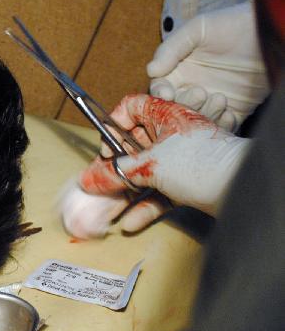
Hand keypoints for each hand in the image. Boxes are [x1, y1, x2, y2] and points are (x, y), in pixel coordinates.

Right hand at [60, 95, 249, 238]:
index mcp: (165, 115)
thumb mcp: (150, 165)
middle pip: (133, 144)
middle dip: (115, 166)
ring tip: (111, 206)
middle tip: (102, 182)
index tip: (108, 148)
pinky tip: (131, 222)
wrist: (243, 189)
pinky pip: (160, 191)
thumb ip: (115, 172)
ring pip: (145, 171)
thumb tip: (88, 179)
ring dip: (128, 190)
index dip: (114, 125)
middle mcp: (172, 133)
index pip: (131, 107)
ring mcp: (181, 159)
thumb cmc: (202, 163)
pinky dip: (146, 205)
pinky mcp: (188, 182)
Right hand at [148, 1, 269, 130]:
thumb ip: (171, 48)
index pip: (160, 88)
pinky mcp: (234, 109)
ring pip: (197, 119)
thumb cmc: (230, 24)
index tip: (167, 93)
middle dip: (185, 104)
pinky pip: (221, 127)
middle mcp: (192, 87)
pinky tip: (229, 111)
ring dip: (205, 113)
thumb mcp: (197, 29)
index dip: (160, 93)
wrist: (266, 31)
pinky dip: (221, 124)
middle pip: (176, 107)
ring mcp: (212, 100)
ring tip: (220, 97)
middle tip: (201, 92)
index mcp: (178, 70)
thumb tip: (151, 70)